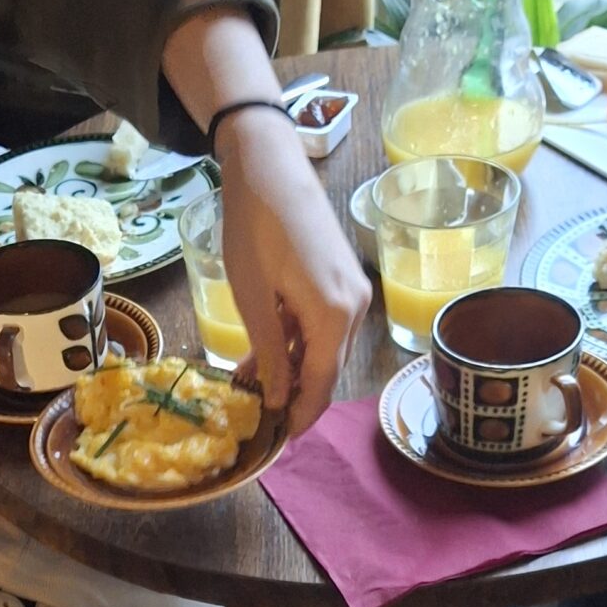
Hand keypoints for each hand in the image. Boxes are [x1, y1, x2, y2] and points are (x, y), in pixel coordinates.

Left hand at [216, 105, 370, 431]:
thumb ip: (268, 352)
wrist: (271, 166)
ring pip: (326, 347)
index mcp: (334, 315)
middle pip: (328, 368)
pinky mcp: (345, 279)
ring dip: (293, 367)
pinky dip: (299, 340)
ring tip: (251, 380)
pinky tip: (268, 348)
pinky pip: (325, 324)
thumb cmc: (255, 228)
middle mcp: (356, 308)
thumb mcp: (253, 298)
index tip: (281, 439)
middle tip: (260, 414)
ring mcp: (355, 292)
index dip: (301, 414)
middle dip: (296, 394)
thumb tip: (280, 398)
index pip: (321, 382)